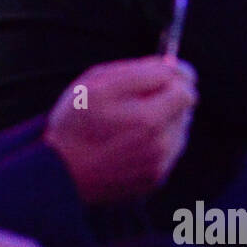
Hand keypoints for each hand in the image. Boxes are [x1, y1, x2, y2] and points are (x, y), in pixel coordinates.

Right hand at [43, 56, 197, 203]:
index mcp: (148, 117)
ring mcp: (159, 164)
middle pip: (186, 107)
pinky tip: (130, 142)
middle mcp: (159, 144)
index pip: (185, 87)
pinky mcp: (156, 179)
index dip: (177, 75)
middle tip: (142, 97)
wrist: (60, 172)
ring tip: (131, 122)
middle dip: (168, 96)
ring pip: (179, 129)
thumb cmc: (74, 122)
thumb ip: (138, 71)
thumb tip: (171, 67)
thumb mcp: (96, 83)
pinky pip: (170, 150)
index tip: (166, 74)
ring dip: (164, 119)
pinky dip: (157, 142)